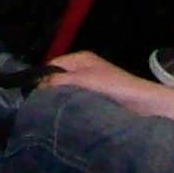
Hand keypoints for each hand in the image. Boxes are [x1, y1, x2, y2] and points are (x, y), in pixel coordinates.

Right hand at [38, 50, 153, 104]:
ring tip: (50, 112)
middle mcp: (84, 68)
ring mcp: (91, 82)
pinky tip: (66, 114)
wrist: (141, 100)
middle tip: (39, 105)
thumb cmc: (112, 85)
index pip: (54, 64)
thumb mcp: (83, 79)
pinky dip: (72, 104)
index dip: (43, 77)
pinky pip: (79, 98)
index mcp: (80, 58)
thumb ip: (60, 80)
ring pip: (69, 89)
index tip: (32, 94)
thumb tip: (37, 85)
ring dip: (62, 99)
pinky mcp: (98, 96)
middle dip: (51, 89)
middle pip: (61, 77)